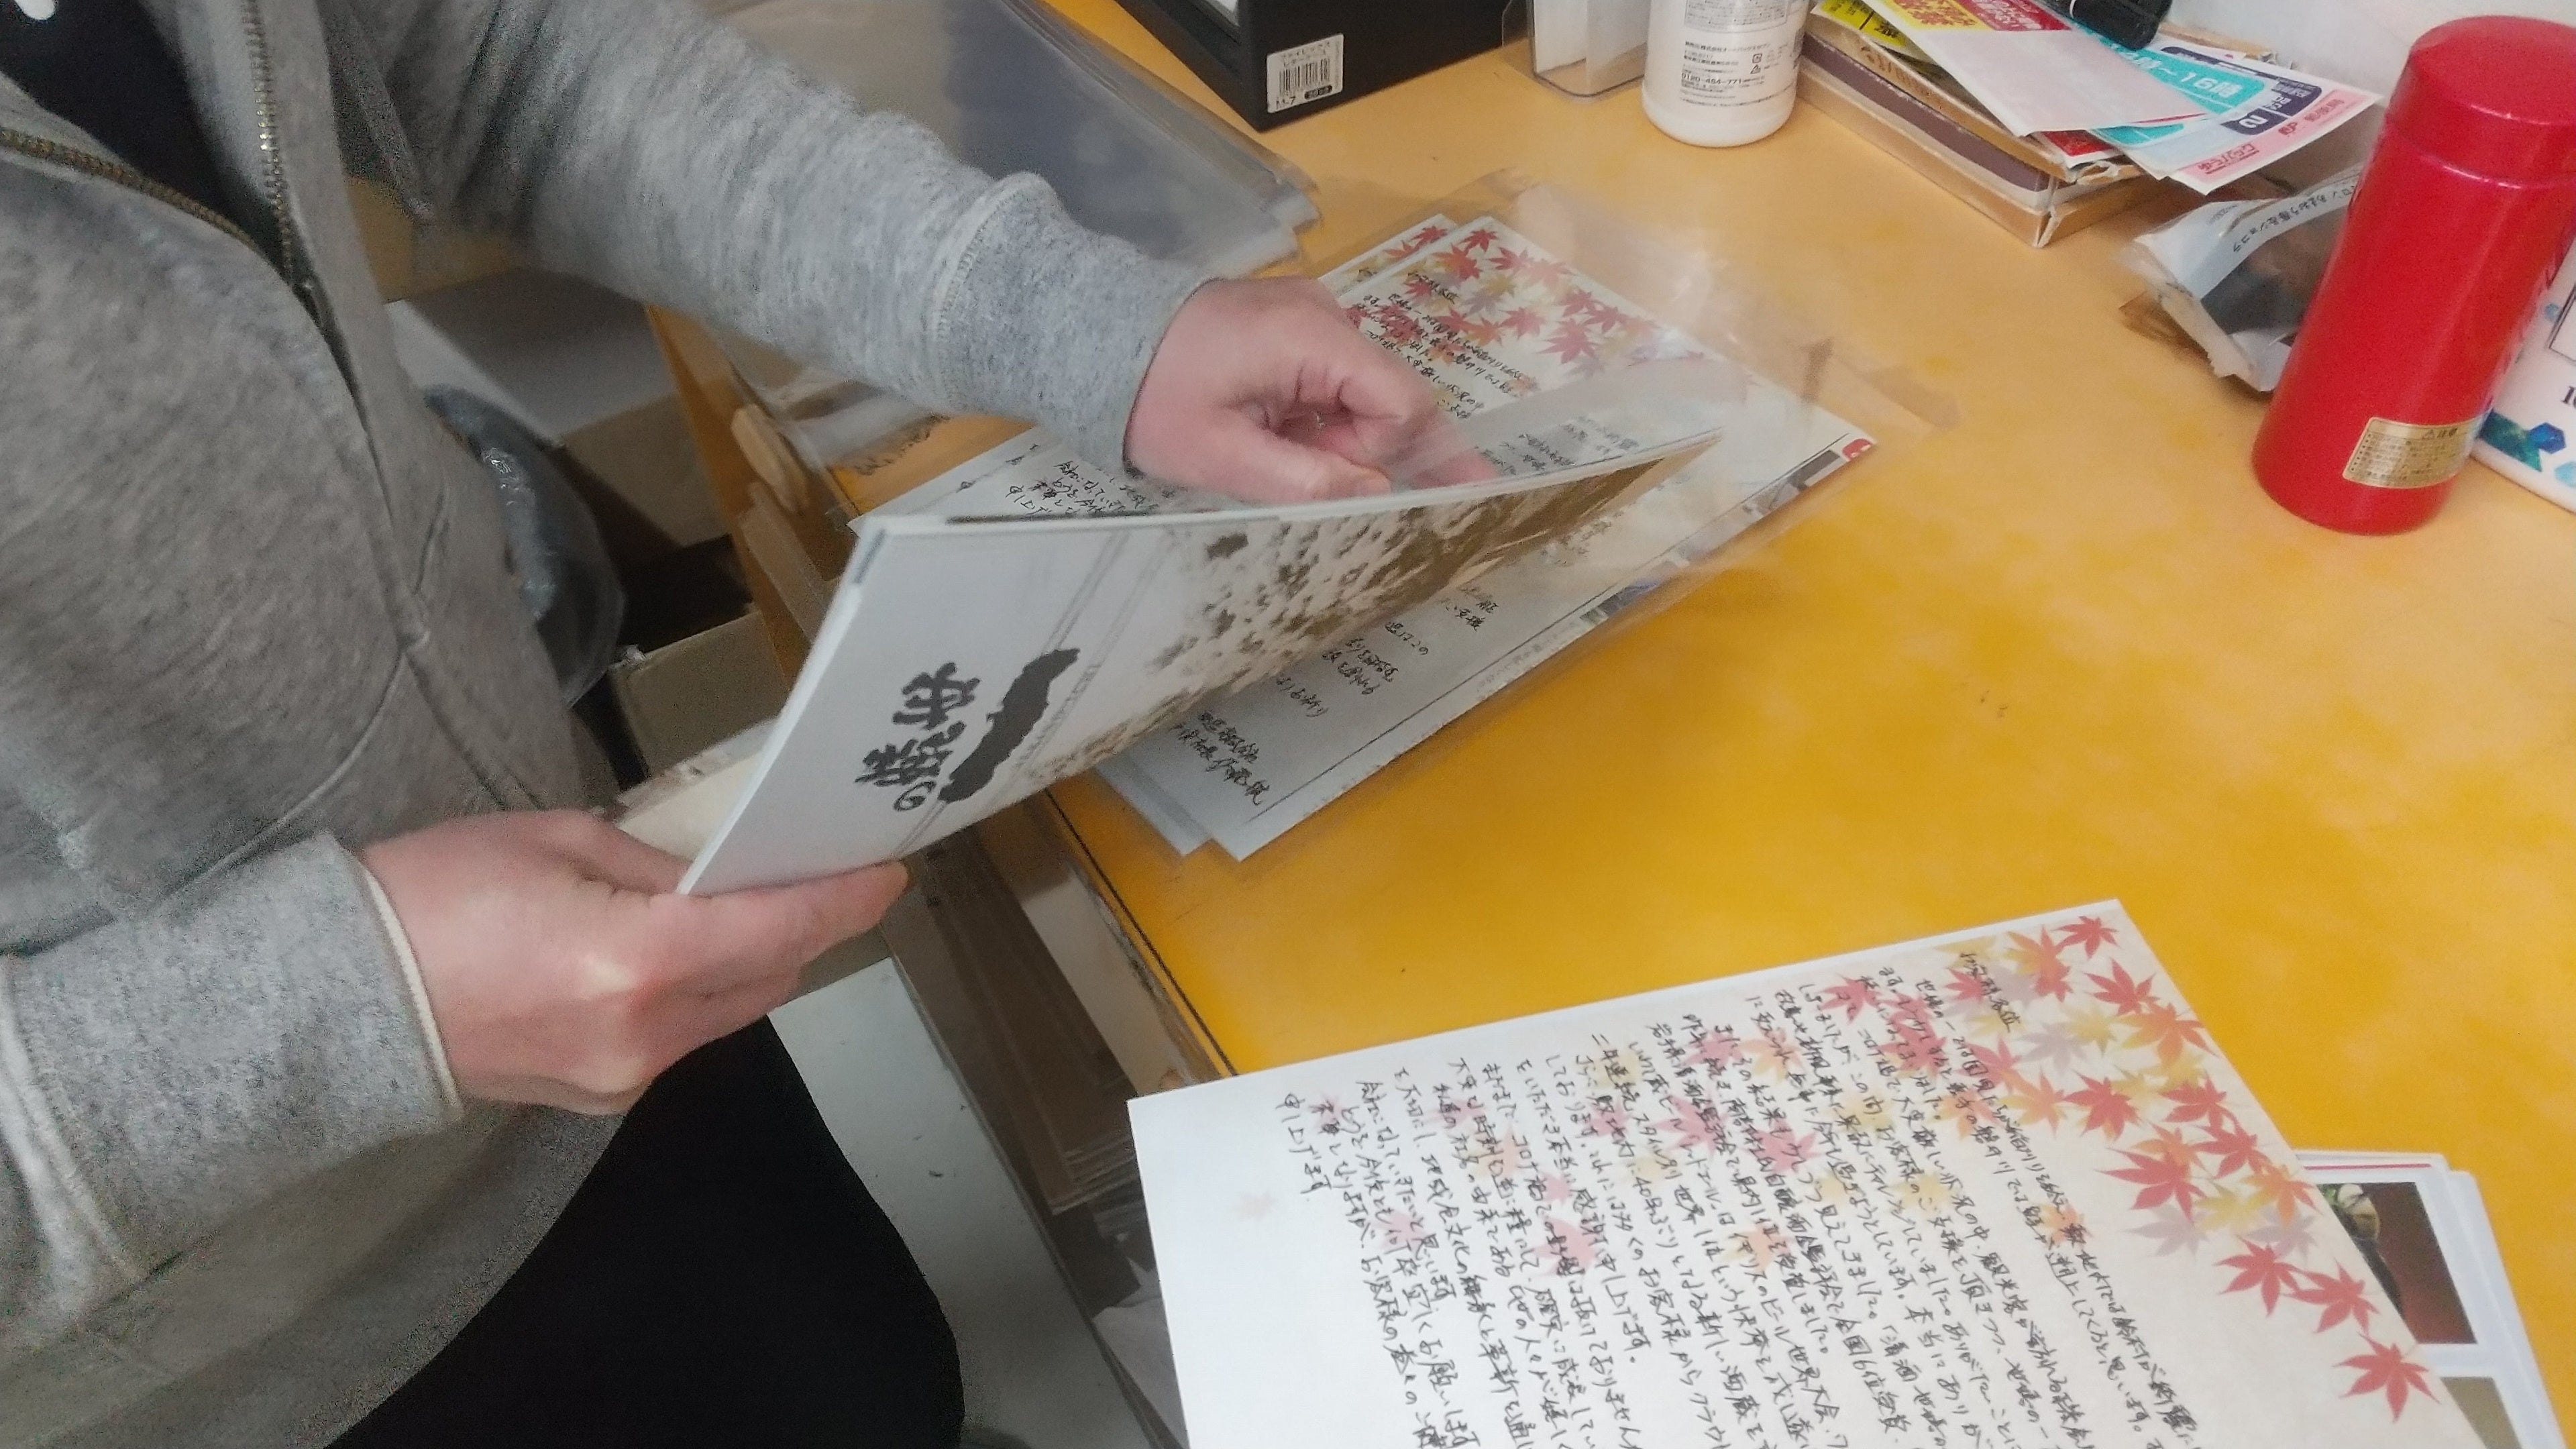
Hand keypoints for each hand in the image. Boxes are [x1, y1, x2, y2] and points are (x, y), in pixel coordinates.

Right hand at [362, 811, 906, 1112]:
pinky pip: (682, 1037)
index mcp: (638, 962)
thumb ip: (660, 865)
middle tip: (808, 868)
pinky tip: (672, 948)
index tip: (885, 870)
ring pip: (731, 1010)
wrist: (335, 999)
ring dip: (748, 959)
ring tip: (740, 901)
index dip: (844, 900)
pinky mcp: (600, 1097)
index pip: (782, 930)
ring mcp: (624, 1078)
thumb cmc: (431, 896)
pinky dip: (696, 991)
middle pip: (771, 976)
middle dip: (799, 924)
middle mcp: (646, 1035)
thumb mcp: (558, 842)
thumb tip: (725, 873)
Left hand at [1126, 276, 1449, 503]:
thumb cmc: (1152, 401)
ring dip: (1346, 439)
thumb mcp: (1222, 456)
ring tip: (1291, 461)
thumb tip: (1379, 491)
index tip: (1364, 494)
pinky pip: (1335, 378)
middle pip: (1390, 394)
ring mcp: (1310, 313)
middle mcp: (1324, 313)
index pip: (1402, 401)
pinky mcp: (1292, 323)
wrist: (1097, 339)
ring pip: (1364, 390)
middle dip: (1377, 451)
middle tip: (1352, 492)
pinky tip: (1289, 440)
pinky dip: (1326, 418)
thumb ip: (1306, 479)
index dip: (1395, 455)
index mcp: (1312, 338)